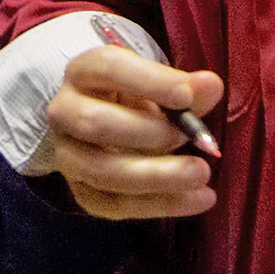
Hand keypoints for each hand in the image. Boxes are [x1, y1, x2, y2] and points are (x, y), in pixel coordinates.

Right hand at [46, 45, 223, 218]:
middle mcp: (65, 111)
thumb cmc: (138, 100)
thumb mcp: (161, 86)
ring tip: (200, 174)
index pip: (107, 68)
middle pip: (94, 122)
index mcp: (84, 72)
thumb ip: (185, 88)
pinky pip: (114, 205)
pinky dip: (160, 204)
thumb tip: (210, 86)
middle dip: (147, 132)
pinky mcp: (81, 192)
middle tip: (188, 137)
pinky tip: (197, 199)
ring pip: (101, 171)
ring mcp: (67, 155)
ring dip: (155, 176)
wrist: (113, 127)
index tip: (186, 95)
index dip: (148, 81)